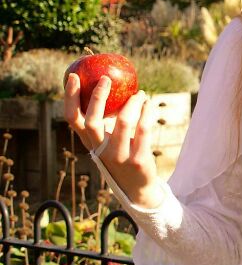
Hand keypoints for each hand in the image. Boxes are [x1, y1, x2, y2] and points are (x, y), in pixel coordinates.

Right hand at [64, 72, 160, 204]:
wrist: (139, 188)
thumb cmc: (123, 156)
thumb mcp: (108, 140)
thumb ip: (105, 120)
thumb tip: (105, 83)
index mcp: (90, 143)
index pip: (72, 119)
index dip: (69, 97)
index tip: (73, 76)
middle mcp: (100, 150)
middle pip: (92, 121)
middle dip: (97, 96)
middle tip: (106, 78)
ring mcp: (119, 156)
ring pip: (124, 122)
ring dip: (133, 102)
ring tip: (140, 93)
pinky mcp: (138, 160)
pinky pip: (144, 129)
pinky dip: (147, 112)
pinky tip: (148, 104)